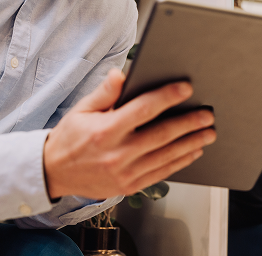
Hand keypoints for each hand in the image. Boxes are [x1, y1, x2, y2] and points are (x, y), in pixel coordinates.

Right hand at [43, 69, 215, 198]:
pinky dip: (180, 162)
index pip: (144, 110)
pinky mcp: (129, 186)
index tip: (186, 89)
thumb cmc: (70, 138)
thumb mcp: (82, 109)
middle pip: (162, 135)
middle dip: (189, 123)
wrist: (53, 173)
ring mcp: (125, 173)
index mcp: (106, 130)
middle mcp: (117, 153)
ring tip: (208, 133)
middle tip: (207, 114)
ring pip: (166, 156)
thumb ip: (105, 92)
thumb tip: (121, 74)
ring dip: (191, 143)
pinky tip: (193, 152)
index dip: (167, 97)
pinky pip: (161, 174)